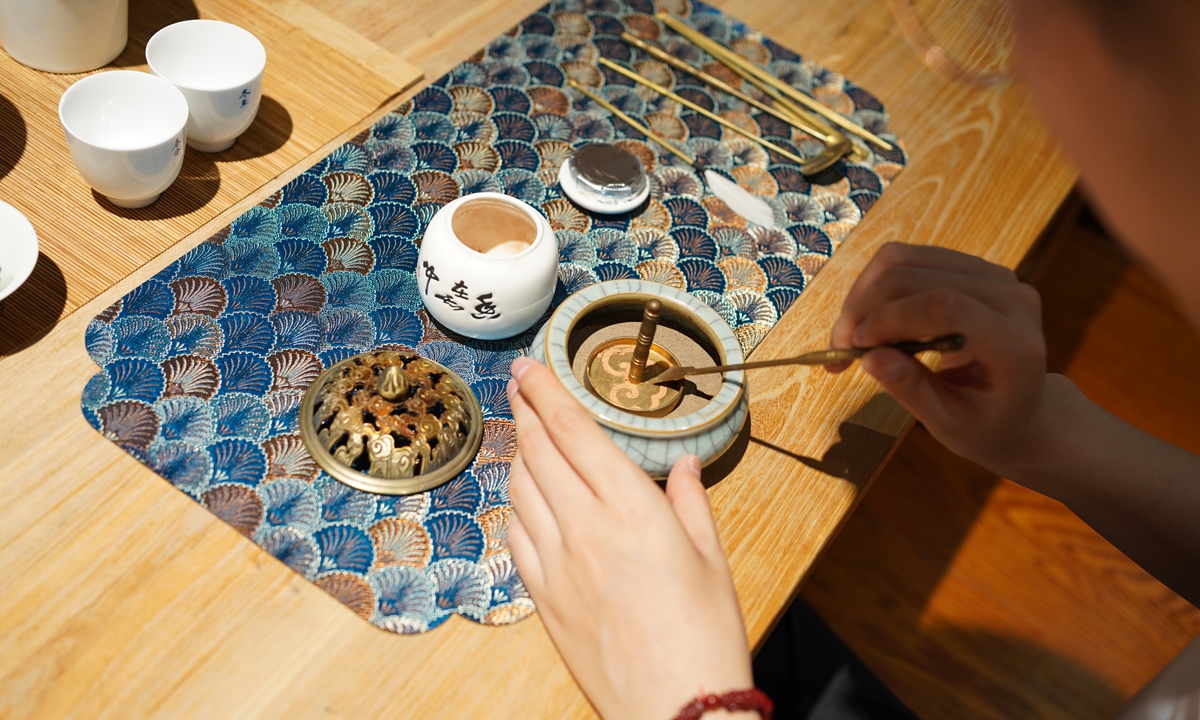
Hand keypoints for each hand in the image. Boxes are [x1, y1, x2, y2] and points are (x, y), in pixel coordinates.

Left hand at [505, 358, 754, 719]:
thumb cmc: (705, 635)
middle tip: (520, 385)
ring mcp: (557, 564)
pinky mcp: (543, 597)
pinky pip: (516, 536)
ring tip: (524, 435)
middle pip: (538, 451)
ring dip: (518, 453)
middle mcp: (585, 528)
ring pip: (520, 489)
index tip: (529, 367)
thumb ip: (691, 501)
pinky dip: (516, 506)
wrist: (678, 709)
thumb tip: (685, 466)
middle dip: (525, 409)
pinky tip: (525, 498)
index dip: (545, 392)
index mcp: (632, 509)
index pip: (573, 432)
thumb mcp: (712, 558)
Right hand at [828, 242, 1048, 473]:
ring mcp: (994, 276)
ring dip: (863, 296)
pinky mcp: (972, 268)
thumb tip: (868, 358)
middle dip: (863, 308)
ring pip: (905, 259)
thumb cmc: (988, 424)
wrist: (1022, 408)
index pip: (945, 306)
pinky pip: (909, 259)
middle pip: (916, 274)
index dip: (889, 318)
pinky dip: (875, 287)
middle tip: (839, 349)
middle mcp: (1011, 298)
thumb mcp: (950, 425)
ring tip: (851, 337)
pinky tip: (868, 321)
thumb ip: (912, 390)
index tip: (853, 348)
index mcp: (1014, 345)